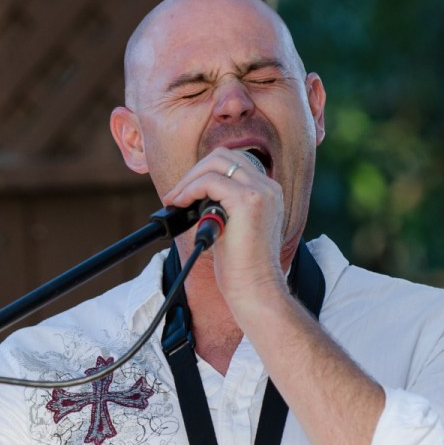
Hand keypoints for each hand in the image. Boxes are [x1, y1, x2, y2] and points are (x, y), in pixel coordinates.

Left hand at [161, 147, 288, 306]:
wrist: (255, 288)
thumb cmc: (241, 266)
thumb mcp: (233, 226)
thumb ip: (223, 205)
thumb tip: (195, 194)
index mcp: (268, 192)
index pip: (234, 163)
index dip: (205, 172)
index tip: (186, 193)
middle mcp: (268, 187)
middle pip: (224, 156)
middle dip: (195, 171)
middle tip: (177, 195)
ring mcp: (260, 192)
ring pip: (216, 163)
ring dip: (189, 179)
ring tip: (175, 200)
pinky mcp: (247, 201)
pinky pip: (210, 181)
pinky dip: (190, 189)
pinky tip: (181, 204)